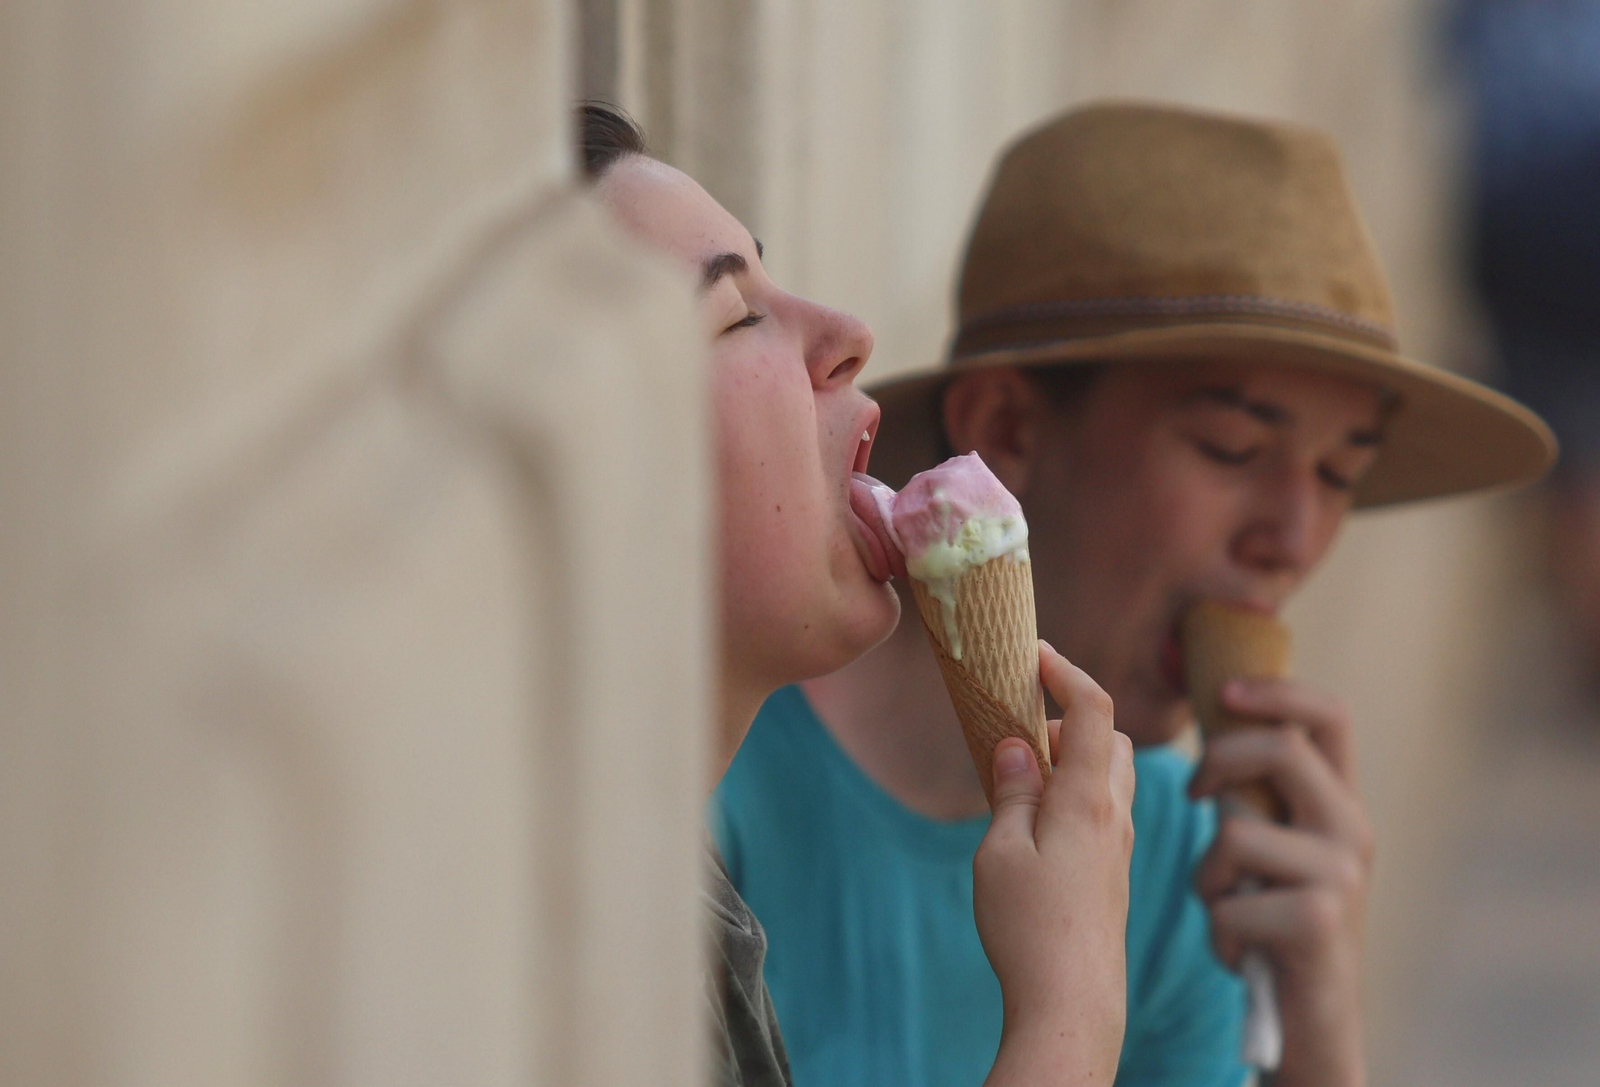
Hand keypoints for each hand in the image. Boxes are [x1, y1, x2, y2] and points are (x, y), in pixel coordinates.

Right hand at [977, 641, 1134, 1086]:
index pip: (1092, 708)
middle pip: (1110, 737)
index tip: (1035, 653)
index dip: (1066, 670)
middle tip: (1019, 729)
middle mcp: (1114, 815)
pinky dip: (1079, 793)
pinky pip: (1106, 810)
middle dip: (1070, 717)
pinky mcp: (1116, 874)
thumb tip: (1016, 746)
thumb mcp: (999, 853)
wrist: (1073, 1003)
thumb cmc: (1030, 928)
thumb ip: (1011, 793)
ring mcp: (1121, 846)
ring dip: (1076, 758)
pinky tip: (1040, 822)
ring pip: (1112, 775)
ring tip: (1024, 778)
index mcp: (1086, 799)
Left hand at [1189, 677, 1372, 1086]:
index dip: (1278, 690)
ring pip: (1236, 831)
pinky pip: (1227, 901)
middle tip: (1193, 796)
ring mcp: (1341, 875)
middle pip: (1281, 749)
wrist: (1314, 1021)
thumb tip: (1212, 723)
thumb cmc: (1273, 923)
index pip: (1330, 715)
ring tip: (1226, 905)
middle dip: (1217, 762)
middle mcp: (1352, 829)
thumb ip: (1255, 792)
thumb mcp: (1271, 846)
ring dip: (1207, 874)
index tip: (1222, 691)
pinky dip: (1216, 928)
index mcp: (1339, 803)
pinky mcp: (1319, 922)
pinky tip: (1238, 950)